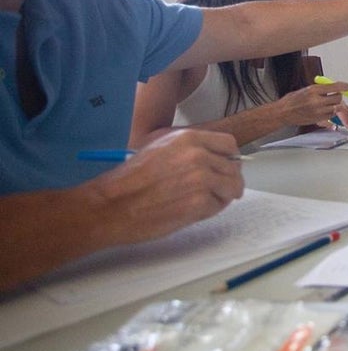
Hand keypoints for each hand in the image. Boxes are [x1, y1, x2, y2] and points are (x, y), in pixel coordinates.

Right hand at [89, 129, 244, 245]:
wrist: (110, 205)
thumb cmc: (129, 179)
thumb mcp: (160, 147)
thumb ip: (190, 149)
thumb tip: (215, 158)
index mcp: (189, 138)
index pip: (229, 144)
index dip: (231, 158)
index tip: (228, 168)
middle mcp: (199, 155)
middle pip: (234, 168)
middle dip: (229, 181)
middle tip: (221, 191)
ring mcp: (201, 179)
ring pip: (231, 188)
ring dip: (222, 197)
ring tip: (206, 202)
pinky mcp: (199, 203)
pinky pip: (217, 207)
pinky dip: (209, 211)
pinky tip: (191, 211)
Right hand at [275, 83, 347, 126]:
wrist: (284, 112)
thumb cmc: (292, 100)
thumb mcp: (307, 89)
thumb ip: (321, 89)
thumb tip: (334, 87)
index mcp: (313, 90)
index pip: (334, 87)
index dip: (343, 86)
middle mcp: (317, 101)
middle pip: (338, 98)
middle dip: (338, 96)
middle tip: (334, 94)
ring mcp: (318, 111)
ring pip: (336, 107)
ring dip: (335, 104)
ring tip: (327, 102)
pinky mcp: (319, 119)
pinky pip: (331, 115)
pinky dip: (331, 112)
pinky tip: (324, 109)